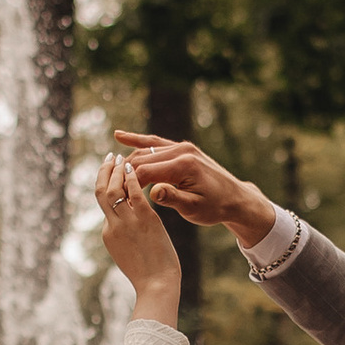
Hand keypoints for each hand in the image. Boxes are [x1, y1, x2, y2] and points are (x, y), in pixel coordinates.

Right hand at [93, 152, 182, 321]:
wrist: (157, 286)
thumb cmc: (149, 276)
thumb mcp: (128, 256)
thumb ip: (123, 240)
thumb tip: (123, 232)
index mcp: (108, 234)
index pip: (104, 205)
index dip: (105, 185)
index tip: (109, 174)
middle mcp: (113, 226)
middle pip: (100, 192)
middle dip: (102, 172)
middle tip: (108, 158)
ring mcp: (127, 222)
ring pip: (112, 189)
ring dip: (114, 170)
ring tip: (118, 157)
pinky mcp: (145, 220)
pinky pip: (134, 192)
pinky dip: (131, 177)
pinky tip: (132, 166)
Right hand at [116, 131, 277, 248]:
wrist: (236, 198)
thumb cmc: (215, 207)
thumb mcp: (194, 208)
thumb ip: (173, 198)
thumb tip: (153, 192)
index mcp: (183, 165)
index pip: (144, 172)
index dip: (127, 185)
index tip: (116, 198)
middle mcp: (182, 150)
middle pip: (142, 160)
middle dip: (124, 174)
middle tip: (109, 189)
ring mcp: (182, 146)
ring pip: (146, 151)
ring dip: (128, 160)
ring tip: (108, 170)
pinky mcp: (182, 148)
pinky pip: (155, 143)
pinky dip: (138, 140)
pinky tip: (119, 135)